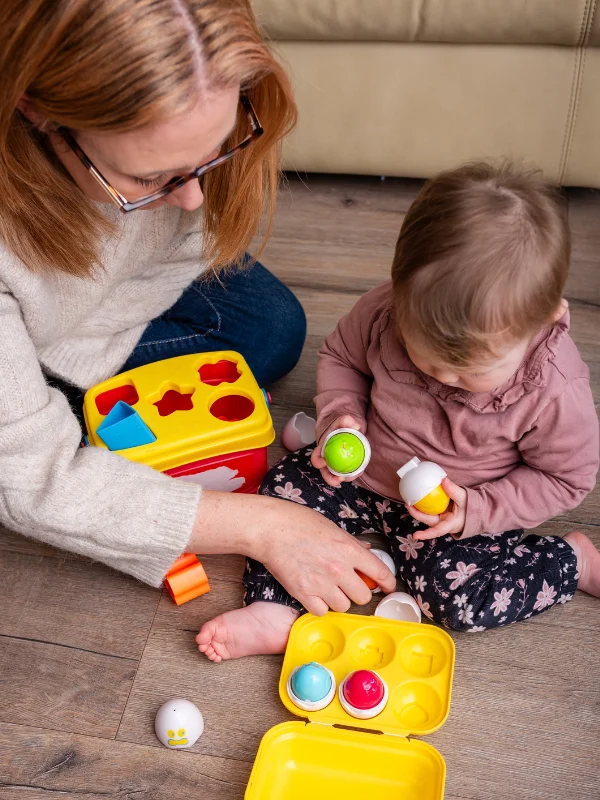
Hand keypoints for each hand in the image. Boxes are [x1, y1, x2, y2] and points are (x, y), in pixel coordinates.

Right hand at [253, 498, 395, 614]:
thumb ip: (351, 543)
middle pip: (363, 597)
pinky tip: (314, 594)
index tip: (387, 587)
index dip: (388, 583)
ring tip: (328, 588)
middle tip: (349, 585)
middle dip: (358, 592)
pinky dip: (320, 606)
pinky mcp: (303, 593)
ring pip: (343, 606)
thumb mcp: (331, 527)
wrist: (270, 529)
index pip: (380, 573)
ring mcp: (321, 583)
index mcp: (349, 550)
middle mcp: (339, 569)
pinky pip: (322, 611)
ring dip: (339, 600)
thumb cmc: (298, 523)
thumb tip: (367, 552)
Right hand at [310, 414, 365, 486]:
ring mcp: (336, 465)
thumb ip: (346, 420)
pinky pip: (347, 473)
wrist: (347, 430)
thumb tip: (355, 425)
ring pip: (337, 475)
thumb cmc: (341, 427)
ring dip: (344, 478)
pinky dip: (353, 474)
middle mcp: (327, 460)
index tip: (324, 462)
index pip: (316, 458)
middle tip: (339, 479)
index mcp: (322, 450)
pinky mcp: (345, 467)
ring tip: (352, 476)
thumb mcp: (341, 422)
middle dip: (330, 479)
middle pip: (325, 472)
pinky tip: (359, 471)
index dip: (318, 462)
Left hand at [409, 478, 466, 540]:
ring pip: (426, 515)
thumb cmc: (470, 507)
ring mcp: (439, 518)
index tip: (415, 536)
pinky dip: (423, 504)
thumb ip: (454, 490)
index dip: (426, 534)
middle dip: (416, 514)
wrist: (474, 510)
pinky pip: (429, 509)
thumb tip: (443, 480)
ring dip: (417, 509)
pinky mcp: (438, 513)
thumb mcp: (464, 498)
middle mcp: (442, 523)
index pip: (437, 531)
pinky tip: (417, 496)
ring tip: (409, 500)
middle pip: (427, 521)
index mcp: (450, 524)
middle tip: (408, 504)